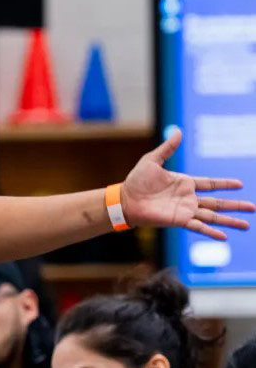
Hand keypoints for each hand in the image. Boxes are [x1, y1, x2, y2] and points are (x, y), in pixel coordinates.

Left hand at [121, 128, 253, 239]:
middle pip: (218, 202)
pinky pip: (198, 226)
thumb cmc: (135, 181)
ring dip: (229, 221)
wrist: (124, 200)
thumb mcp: (152, 160)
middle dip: (235, 205)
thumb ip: (167, 148)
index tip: (240, 184)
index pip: (211, 184)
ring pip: (213, 216)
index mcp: (185, 183)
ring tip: (247, 224)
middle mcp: (188, 199)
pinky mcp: (178, 220)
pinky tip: (224, 236)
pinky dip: (211, 231)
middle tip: (253, 208)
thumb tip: (178, 131)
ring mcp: (185, 211)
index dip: (225, 184)